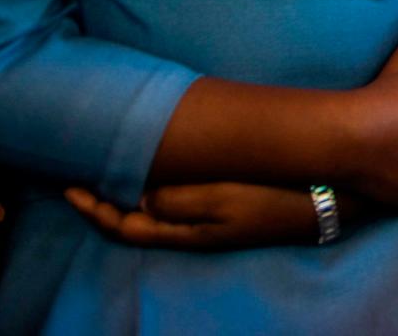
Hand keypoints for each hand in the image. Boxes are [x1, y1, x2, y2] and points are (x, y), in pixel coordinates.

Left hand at [64, 182, 321, 251]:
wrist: (329, 196)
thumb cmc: (275, 196)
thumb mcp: (224, 198)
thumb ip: (178, 199)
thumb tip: (139, 196)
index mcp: (187, 231)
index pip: (125, 225)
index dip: (94, 209)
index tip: (68, 184)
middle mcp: (193, 229)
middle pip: (134, 222)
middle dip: (104, 201)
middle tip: (79, 172)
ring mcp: (211, 220)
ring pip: (154, 211)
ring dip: (128, 192)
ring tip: (110, 167)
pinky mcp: (227, 207)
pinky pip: (176, 201)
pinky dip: (155, 186)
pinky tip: (157, 168)